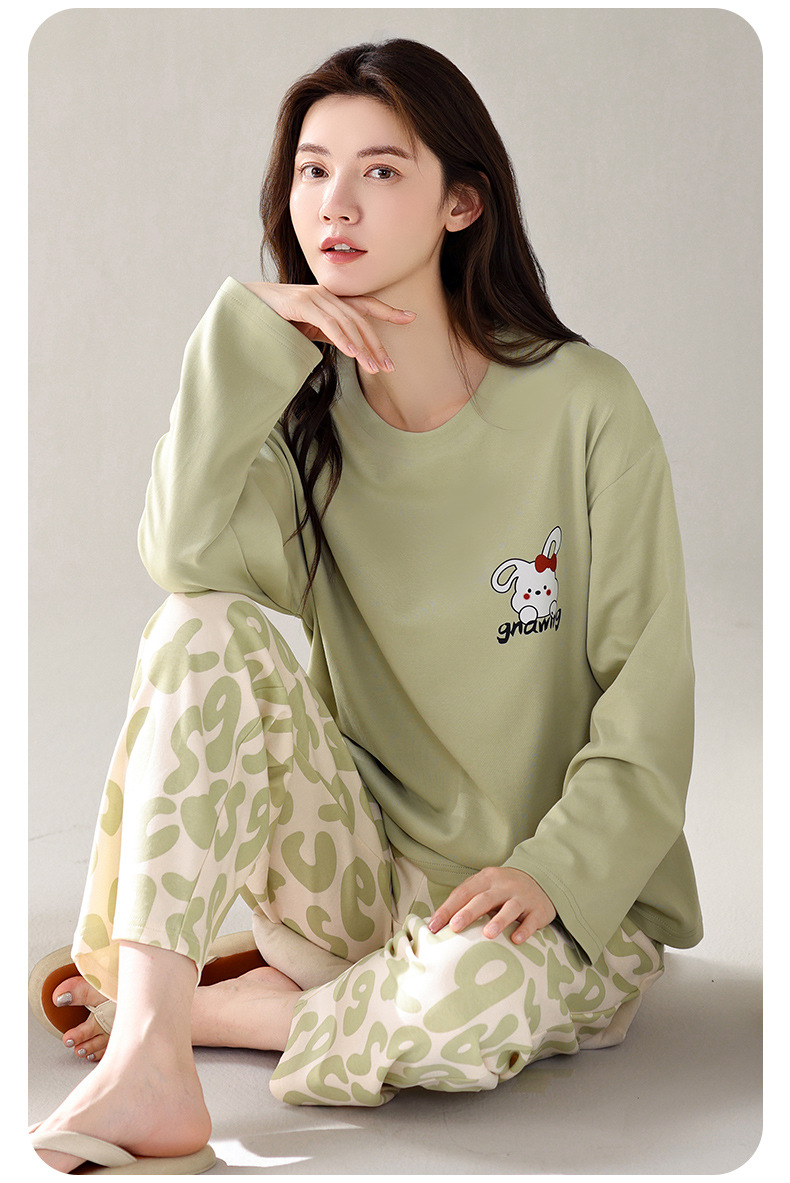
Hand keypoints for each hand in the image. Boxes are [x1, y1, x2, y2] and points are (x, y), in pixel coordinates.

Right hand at [241, 281, 415, 372]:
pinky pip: (328, 323)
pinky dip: (342, 338)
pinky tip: (352, 353)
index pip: (366, 305)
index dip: (389, 311)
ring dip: (362, 348)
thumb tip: (350, 347)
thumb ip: (330, 333)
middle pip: (361, 320)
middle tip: (388, 368)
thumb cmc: (279, 317)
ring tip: (373, 368)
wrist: (248, 305)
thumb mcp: (310, 327)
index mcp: (332, 300)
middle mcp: (328, 295)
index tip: (411, 318)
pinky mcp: (302, 304)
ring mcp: (316, 298)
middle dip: (377, 345)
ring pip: (348, 324)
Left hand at [427, 866, 556, 945]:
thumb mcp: (485, 887)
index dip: (447, 909)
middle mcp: (503, 886)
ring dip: (499, 920)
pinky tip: (516, 940)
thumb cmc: (502, 890)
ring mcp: (522, 897)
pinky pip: (532, 920)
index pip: (463, 893)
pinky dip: (525, 930)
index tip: (433, 926)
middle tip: (455, 927)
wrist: (540, 880)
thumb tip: (436, 922)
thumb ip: (465, 900)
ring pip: (510, 907)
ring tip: (487, 934)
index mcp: (486, 879)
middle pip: (484, 898)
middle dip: (468, 912)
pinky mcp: (538, 910)